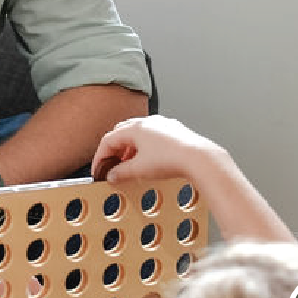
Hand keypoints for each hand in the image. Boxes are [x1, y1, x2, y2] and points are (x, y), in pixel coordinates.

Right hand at [91, 115, 223, 184]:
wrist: (199, 159)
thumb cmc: (171, 159)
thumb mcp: (139, 170)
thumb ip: (121, 172)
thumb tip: (113, 175)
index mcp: (135, 128)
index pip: (108, 140)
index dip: (100, 156)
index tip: (99, 169)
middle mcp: (148, 123)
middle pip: (122, 133)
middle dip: (115, 150)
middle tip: (112, 165)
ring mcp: (163, 126)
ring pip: (139, 135)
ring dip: (130, 149)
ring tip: (130, 165)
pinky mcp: (175, 132)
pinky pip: (154, 137)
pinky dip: (146, 148)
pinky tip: (149, 161)